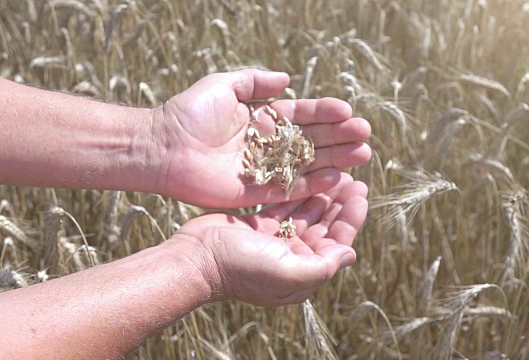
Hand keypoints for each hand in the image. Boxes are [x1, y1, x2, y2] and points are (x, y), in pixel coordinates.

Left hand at [149, 69, 370, 207]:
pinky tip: (337, 176)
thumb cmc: (190, 113)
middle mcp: (268, 145)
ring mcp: (265, 170)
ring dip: (335, 160)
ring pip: (308, 165)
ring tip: (362, 154)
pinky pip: (290, 188)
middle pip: (311, 141)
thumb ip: (256, 82)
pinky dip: (313, 183)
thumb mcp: (223, 85)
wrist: (164, 146)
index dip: (325, 113)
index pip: (302, 116)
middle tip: (365, 134)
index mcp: (263, 119)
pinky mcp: (257, 192)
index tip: (347, 111)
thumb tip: (287, 80)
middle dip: (339, 137)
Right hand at [172, 173, 367, 305]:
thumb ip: (322, 266)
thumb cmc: (243, 269)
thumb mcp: (289, 273)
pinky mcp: (259, 225)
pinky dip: (299, 193)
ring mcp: (275, 240)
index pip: (337, 243)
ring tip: (338, 174)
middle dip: (340, 205)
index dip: (351, 219)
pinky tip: (311, 176)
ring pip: (306, 214)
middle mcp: (292, 258)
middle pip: (325, 227)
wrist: (197, 259)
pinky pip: (285, 206)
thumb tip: (350, 254)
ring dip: (322, 196)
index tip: (361, 194)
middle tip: (354, 179)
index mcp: (303, 273)